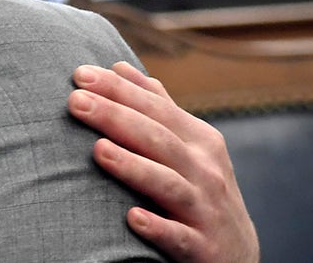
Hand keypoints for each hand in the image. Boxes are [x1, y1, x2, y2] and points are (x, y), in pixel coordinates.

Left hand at [68, 62, 258, 262]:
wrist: (236, 253)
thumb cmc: (200, 188)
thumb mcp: (189, 144)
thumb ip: (156, 106)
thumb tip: (119, 67)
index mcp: (198, 140)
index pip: (154, 108)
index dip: (119, 90)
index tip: (80, 74)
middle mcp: (204, 170)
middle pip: (157, 138)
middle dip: (116, 116)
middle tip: (75, 100)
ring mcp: (204, 209)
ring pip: (168, 185)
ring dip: (134, 167)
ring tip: (98, 150)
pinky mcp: (202, 247)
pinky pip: (178, 237)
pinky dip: (158, 227)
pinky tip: (132, 218)